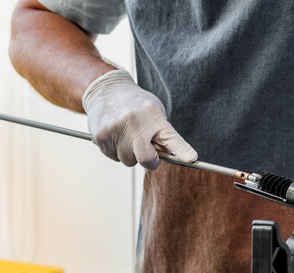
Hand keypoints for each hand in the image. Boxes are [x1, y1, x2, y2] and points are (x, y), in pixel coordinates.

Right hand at [82, 69, 197, 169]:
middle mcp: (135, 122)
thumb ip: (162, 134)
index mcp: (153, 116)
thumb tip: (169, 157)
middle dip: (148, 160)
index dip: (182, 150)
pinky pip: (114, 157)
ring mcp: (116, 130)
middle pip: (146, 159)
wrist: (106, 90)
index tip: (192, 159)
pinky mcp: (101, 137)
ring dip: (129, 153)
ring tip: (126, 135)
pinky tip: (115, 135)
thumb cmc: (135, 104)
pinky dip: (116, 150)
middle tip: (145, 147)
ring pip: (128, 161)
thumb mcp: (154, 112)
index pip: (171, 138)